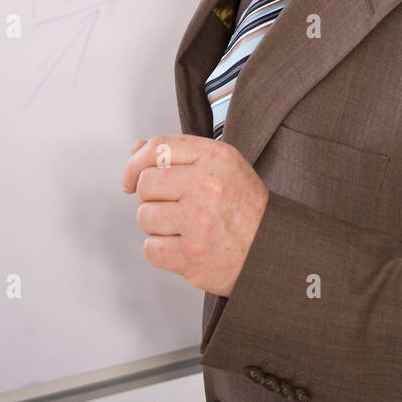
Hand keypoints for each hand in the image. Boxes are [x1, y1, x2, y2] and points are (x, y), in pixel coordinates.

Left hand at [122, 134, 269, 296]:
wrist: (270, 250)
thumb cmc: (245, 208)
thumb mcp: (223, 167)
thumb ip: (180, 155)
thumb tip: (137, 148)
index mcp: (215, 157)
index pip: (158, 147)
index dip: (135, 163)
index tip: (131, 178)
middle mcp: (206, 185)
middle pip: (146, 183)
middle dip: (150, 197)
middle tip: (170, 207)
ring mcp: (197, 220)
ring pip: (145, 216)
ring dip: (157, 226)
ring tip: (182, 227)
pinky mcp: (190, 254)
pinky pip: (150, 249)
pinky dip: (162, 251)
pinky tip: (183, 245)